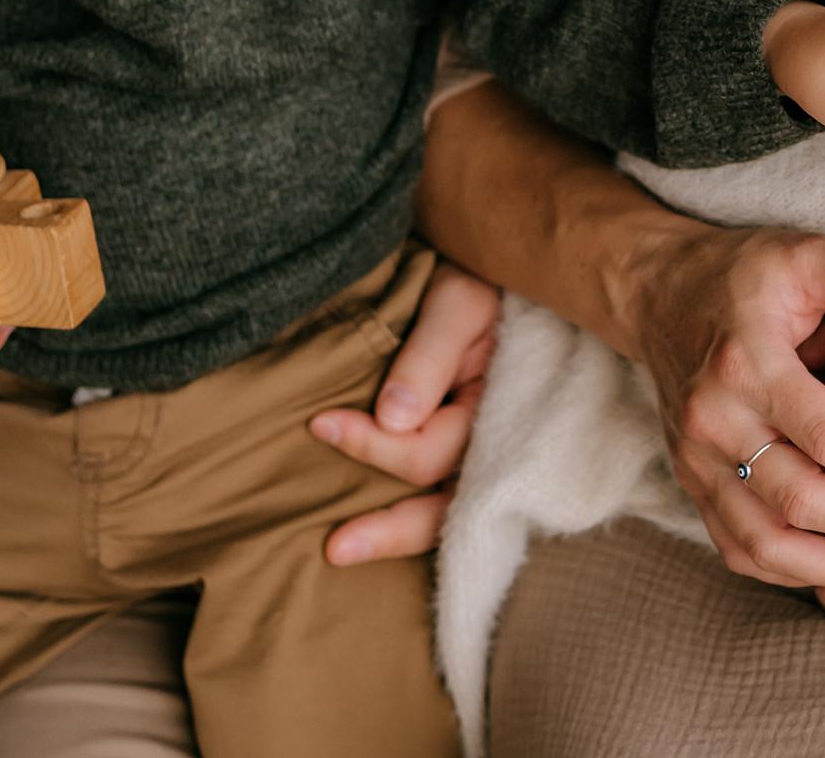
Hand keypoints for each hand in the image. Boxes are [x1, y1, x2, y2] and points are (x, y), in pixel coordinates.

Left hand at [307, 261, 498, 564]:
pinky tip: (376, 534)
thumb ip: (428, 358)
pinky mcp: (471, 449)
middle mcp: (501, 441)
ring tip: (340, 554)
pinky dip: (412, 518)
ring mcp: (489, 451)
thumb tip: (392, 419)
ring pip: (448, 512)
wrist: (495, 270)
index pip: (430, 452)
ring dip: (398, 536)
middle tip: (333, 547)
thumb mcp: (455, 303)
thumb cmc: (477, 279)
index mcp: (503, 407)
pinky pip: (445, 498)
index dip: (373, 445)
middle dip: (388, 526)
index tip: (321, 423)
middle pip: (446, 502)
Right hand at [634, 223, 824, 596]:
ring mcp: (695, 459)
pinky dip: (791, 571)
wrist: (658, 292)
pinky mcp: (690, 481)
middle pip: (801, 498)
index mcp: (747, 364)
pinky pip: (737, 547)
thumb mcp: (807, 255)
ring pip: (764, 540)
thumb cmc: (746, 274)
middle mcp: (713, 420)